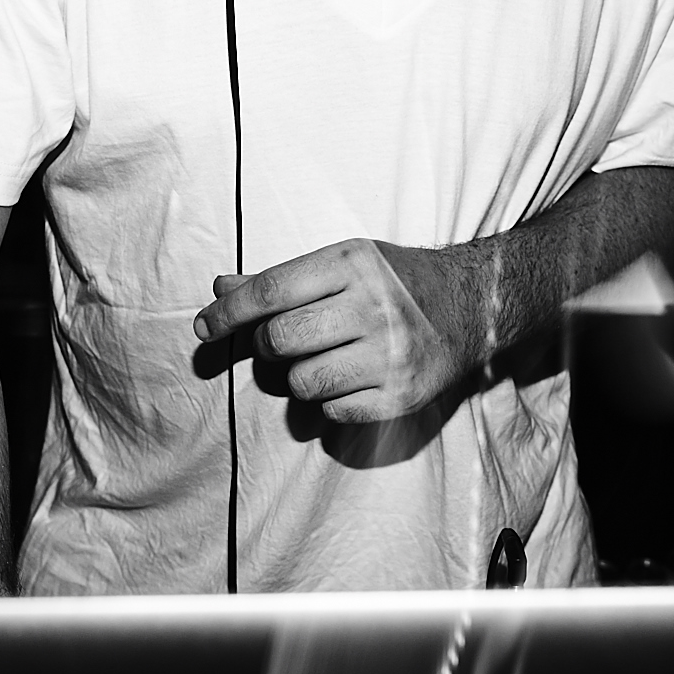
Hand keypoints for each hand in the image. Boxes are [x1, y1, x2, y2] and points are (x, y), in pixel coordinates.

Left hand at [192, 238, 481, 423]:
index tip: (203, 326)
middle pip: (280, 340)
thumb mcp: (340, 264)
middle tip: (285, 341)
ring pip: (301, 382)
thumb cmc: (392, 281)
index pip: (271, 292)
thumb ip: (278, 280)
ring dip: (300, 376)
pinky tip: (353, 376)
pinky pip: (332, 410)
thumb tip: (219, 288)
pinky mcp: (401, 394)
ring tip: (326, 358)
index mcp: (353, 263)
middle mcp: (374, 306)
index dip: (228, 312)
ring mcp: (390, 354)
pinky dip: (331, 399)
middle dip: (269, 345)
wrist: (470, 306)